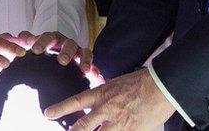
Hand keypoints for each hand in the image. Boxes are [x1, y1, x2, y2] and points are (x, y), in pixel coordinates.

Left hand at [17, 30, 94, 73]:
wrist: (58, 58)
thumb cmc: (44, 52)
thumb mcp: (36, 46)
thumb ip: (27, 40)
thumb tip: (17, 36)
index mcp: (53, 39)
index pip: (47, 37)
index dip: (42, 42)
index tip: (35, 50)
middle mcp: (66, 43)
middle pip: (68, 43)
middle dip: (66, 51)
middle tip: (62, 61)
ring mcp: (77, 51)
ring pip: (83, 52)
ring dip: (83, 59)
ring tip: (83, 69)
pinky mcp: (86, 60)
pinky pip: (91, 63)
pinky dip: (93, 67)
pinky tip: (94, 75)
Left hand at [44, 68, 174, 130]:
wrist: (161, 87)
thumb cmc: (140, 82)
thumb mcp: (116, 83)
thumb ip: (103, 90)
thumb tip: (95, 92)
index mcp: (101, 94)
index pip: (75, 102)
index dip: (60, 109)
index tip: (47, 114)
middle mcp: (106, 110)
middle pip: (82, 127)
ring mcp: (118, 123)